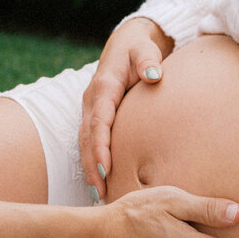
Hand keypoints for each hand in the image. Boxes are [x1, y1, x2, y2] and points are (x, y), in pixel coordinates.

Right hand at [80, 17, 172, 198]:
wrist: (126, 43)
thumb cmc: (138, 48)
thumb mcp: (144, 49)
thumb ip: (148, 61)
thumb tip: (153, 75)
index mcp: (103, 88)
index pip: (99, 121)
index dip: (100, 145)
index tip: (106, 167)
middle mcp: (92, 101)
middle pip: (87, 138)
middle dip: (91, 165)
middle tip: (100, 192)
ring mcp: (91, 110)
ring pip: (85, 143)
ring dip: (89, 168)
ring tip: (98, 194)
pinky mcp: (95, 116)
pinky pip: (90, 142)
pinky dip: (91, 162)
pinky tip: (99, 182)